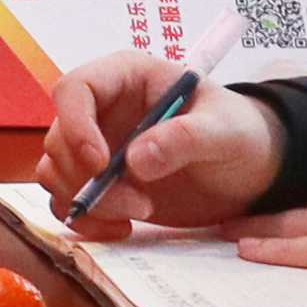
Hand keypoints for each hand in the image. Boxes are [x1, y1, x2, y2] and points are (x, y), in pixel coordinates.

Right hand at [30, 59, 287, 237]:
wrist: (249, 171)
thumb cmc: (239, 134)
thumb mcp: (225, 131)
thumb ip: (185, 138)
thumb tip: (136, 160)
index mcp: (125, 77)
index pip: (74, 88)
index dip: (76, 125)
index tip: (101, 164)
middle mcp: (101, 110)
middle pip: (59, 138)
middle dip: (89, 178)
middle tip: (140, 205)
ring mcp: (97, 147)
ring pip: (56, 171)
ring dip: (86, 201)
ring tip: (140, 214)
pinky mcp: (99, 182)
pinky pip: (66, 199)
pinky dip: (85, 219)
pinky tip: (123, 228)